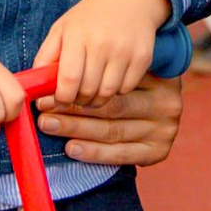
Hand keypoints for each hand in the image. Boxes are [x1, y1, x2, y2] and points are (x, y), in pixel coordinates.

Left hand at [33, 0, 162, 105]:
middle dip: (79, 100)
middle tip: (77, 95)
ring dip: (97, 98)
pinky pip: (126, 89)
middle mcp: (102, 43)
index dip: (62, 97)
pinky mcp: (142, 58)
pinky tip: (112, 77)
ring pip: (107, 94)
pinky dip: (117, 90)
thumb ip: (45, 57)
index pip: (68, 80)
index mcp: (77, 35)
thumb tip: (36, 87)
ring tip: (92, 89)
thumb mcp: (62, 28)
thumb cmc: (90, 16)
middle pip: (88, 91)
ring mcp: (125, 51)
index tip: (60, 99)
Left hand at [42, 69, 183, 167]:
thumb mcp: (114, 56)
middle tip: (44, 111)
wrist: (160, 90)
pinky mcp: (160, 150)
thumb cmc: (126, 70)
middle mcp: (166, 100)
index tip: (47, 93)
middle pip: (111, 108)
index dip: (75, 89)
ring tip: (49, 126)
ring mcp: (165, 127)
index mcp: (157, 74)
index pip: (110, 82)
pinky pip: (121, 154)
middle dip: (72, 111)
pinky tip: (72, 148)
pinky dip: (95, 153)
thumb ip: (88, 61)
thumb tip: (45, 73)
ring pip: (112, 130)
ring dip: (77, 130)